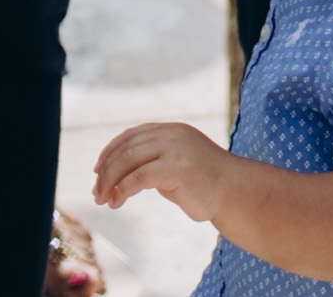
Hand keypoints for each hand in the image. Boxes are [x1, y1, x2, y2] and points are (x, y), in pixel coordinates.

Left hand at [94, 120, 228, 216]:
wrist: (235, 194)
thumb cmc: (206, 187)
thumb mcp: (175, 168)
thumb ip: (154, 165)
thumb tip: (123, 176)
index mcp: (173, 130)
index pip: (132, 135)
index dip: (110, 151)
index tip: (97, 170)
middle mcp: (173, 134)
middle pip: (126, 147)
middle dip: (106, 171)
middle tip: (96, 193)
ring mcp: (176, 147)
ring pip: (128, 160)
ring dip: (110, 182)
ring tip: (103, 200)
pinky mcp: (177, 166)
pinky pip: (138, 177)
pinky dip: (122, 190)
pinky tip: (117, 202)